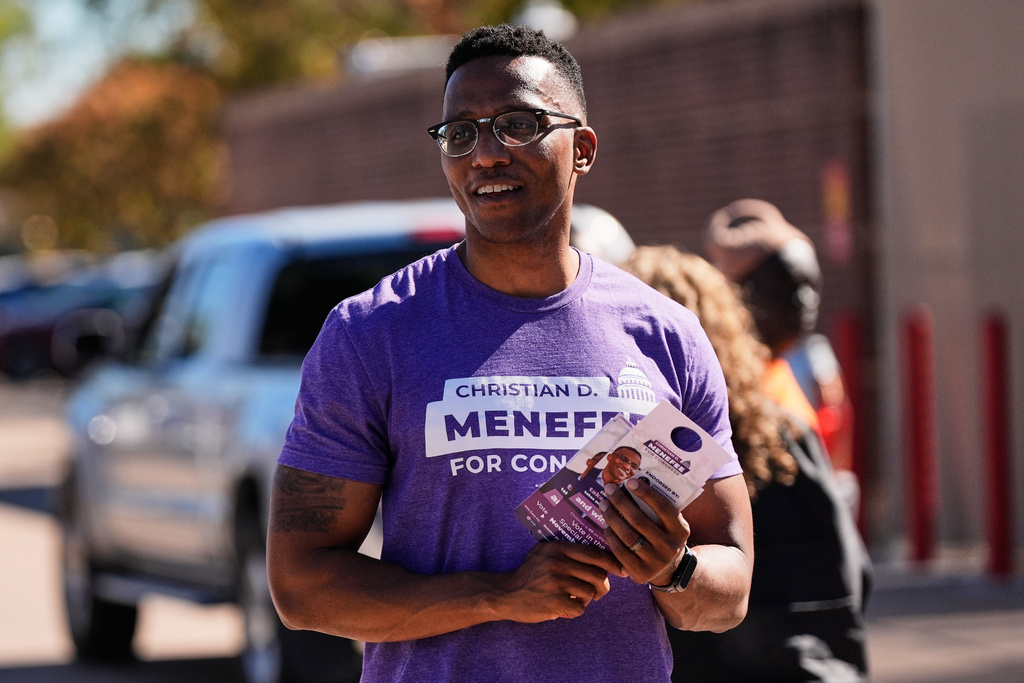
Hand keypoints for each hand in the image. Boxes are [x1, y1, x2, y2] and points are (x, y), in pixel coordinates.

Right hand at [497, 541, 625, 622]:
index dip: (611, 562)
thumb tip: (602, 554)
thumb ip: (567, 550)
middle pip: (597, 574)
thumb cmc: (529, 573)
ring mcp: (556, 583)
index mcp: (557, 548)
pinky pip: (580, 608)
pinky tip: (564, 607)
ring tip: (573, 598)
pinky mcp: (554, 602)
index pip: (593, 553)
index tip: (622, 570)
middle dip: (601, 585)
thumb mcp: (543, 552)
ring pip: (590, 592)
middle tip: (597, 591)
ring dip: (586, 599)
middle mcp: (557, 563)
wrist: (505, 594)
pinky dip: (575, 610)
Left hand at [599, 478, 690, 585]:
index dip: (646, 493)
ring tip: (603, 504)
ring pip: (628, 536)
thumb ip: (658, 508)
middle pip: (640, 520)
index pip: (663, 508)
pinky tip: (605, 524)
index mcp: (680, 530)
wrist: (670, 569)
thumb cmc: (665, 536)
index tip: (630, 481)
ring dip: (612, 517)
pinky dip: (611, 536)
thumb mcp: (671, 524)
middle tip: (609, 489)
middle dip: (621, 502)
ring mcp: (656, 562)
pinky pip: (620, 552)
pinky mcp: (641, 573)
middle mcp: (670, 547)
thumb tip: (631, 482)